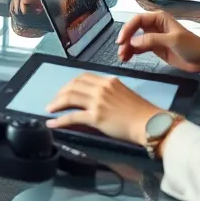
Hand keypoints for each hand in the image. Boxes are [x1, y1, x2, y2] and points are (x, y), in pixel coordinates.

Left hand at [46, 72, 162, 144]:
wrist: (150, 123)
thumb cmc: (141, 112)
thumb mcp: (124, 94)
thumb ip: (109, 93)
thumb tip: (97, 100)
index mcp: (108, 81)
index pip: (83, 77)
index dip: (70, 83)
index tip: (65, 90)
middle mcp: (101, 88)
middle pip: (73, 85)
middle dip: (60, 93)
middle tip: (54, 101)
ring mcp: (97, 102)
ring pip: (70, 98)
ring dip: (56, 103)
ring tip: (49, 109)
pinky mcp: (95, 117)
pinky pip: (72, 116)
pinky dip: (59, 120)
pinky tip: (52, 123)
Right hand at [114, 11, 199, 73]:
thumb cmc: (192, 45)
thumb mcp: (172, 40)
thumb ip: (152, 40)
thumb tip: (133, 41)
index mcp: (159, 18)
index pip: (138, 20)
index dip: (128, 29)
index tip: (121, 40)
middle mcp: (154, 26)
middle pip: (134, 29)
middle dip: (126, 39)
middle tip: (120, 50)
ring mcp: (154, 37)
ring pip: (135, 40)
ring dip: (127, 47)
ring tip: (122, 57)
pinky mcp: (155, 48)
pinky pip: (139, 48)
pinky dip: (132, 52)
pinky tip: (127, 58)